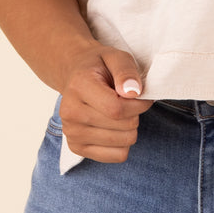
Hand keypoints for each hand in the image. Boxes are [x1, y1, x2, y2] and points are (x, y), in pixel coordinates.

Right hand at [57, 44, 152, 161]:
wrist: (75, 77)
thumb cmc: (99, 66)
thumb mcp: (115, 56)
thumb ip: (126, 71)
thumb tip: (133, 93)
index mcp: (79, 87)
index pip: (116, 108)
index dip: (138, 104)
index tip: (143, 95)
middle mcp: (70, 113)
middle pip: (122, 126)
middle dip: (135, 114)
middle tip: (128, 101)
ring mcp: (71, 133)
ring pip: (123, 143)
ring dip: (130, 128)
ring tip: (120, 112)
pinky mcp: (77, 148)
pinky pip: (117, 156)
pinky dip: (124, 143)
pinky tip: (115, 127)